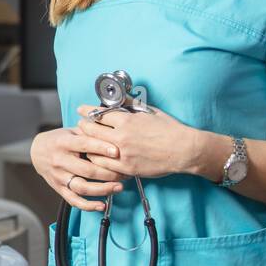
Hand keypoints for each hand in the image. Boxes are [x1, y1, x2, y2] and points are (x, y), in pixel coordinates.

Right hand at [29, 126, 126, 211]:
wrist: (37, 151)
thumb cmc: (59, 140)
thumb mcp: (71, 131)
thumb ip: (89, 132)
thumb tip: (111, 133)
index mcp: (63, 143)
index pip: (83, 145)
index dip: (100, 148)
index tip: (117, 151)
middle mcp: (60, 160)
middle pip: (87, 170)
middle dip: (109, 173)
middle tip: (125, 173)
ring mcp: (59, 176)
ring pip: (82, 187)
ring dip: (102, 189)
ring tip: (118, 187)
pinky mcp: (59, 188)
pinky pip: (74, 200)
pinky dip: (88, 205)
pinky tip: (102, 205)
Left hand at [74, 103, 199, 179]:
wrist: (184, 150)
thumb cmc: (169, 130)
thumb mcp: (149, 111)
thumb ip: (131, 105)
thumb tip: (119, 98)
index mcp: (127, 121)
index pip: (98, 114)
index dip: (87, 111)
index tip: (81, 109)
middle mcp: (121, 137)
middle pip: (91, 130)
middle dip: (84, 126)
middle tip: (81, 124)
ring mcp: (122, 154)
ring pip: (93, 149)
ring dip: (87, 144)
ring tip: (86, 141)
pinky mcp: (126, 168)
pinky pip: (103, 165)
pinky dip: (97, 159)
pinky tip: (96, 156)